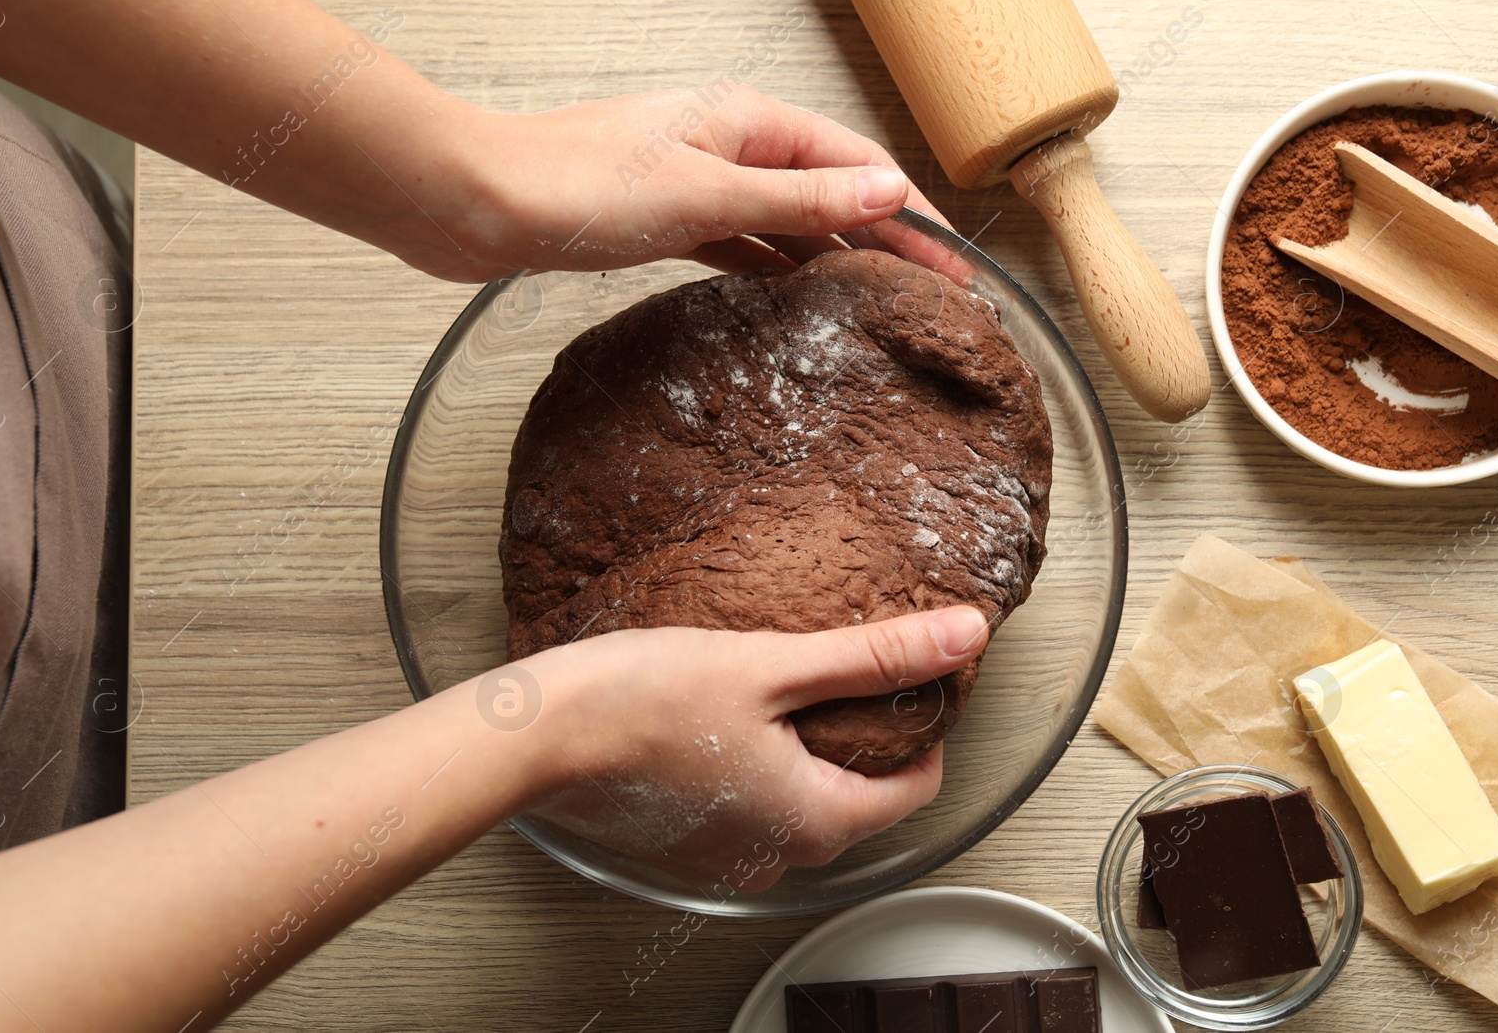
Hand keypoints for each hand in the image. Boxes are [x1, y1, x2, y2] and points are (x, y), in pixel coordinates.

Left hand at [385, 84, 944, 281]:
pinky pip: (741, 245)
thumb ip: (800, 198)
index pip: (859, 167)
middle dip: (886, 242)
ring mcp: (697, 183)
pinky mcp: (666, 222)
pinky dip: (776, 271)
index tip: (958, 266)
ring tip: (884, 306)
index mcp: (748, 121)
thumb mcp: (706, 195)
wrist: (479, 204)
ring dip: (835, 259)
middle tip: (939, 298)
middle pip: (830, 194)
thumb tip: (890, 193)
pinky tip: (799, 299)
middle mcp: (729, 144)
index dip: (914, 217)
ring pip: (788, 223)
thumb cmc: (576, 184)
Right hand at [507, 606, 988, 891]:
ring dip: (800, 748)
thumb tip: (962, 636)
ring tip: (774, 684)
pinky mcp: (685, 847)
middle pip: (855, 795)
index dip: (919, 727)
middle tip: (834, 666)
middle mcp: (778, 858)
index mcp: (815, 824)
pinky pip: (749, 806)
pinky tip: (725, 716)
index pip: (916, 789)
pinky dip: (753, 764)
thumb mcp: (773, 665)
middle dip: (856, 733)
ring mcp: (727, 860)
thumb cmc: (642, 701)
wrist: (535, 736)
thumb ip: (874, 656)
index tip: (901, 675)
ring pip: (799, 799)